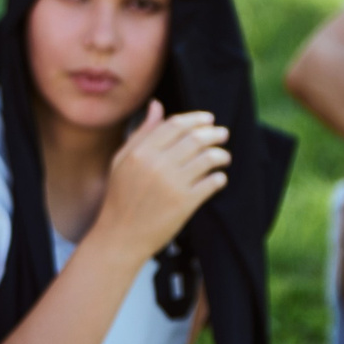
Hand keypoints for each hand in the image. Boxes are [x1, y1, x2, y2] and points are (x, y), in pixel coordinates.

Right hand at [95, 101, 229, 263]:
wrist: (119, 238)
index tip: (209, 120)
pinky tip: (218, 178)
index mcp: (140, 152)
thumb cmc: (119, 199)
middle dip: (214, 134)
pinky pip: (211, 183)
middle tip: (223, 135)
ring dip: (221, 155)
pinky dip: (219, 178)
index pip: (175, 125)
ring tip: (224, 157)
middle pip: (195, 138)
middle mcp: (157, 165)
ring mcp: (172, 184)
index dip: (196, 119)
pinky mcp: (184, 204)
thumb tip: (157, 105)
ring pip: (208, 158)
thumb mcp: (122, 161)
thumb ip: (141, 133)